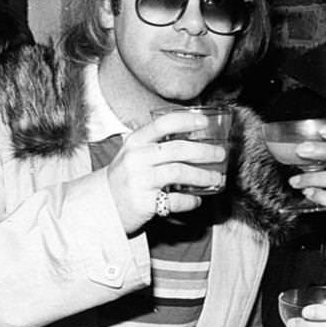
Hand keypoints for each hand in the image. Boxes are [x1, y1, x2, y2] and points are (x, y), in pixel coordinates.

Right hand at [106, 111, 225, 233]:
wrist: (105, 205)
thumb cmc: (128, 175)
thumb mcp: (135, 153)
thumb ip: (156, 142)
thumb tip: (194, 131)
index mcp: (135, 142)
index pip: (163, 124)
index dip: (186, 121)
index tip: (205, 123)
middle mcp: (136, 158)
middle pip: (177, 149)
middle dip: (204, 151)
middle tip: (220, 154)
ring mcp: (139, 181)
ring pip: (179, 173)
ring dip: (203, 176)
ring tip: (216, 178)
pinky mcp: (144, 202)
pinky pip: (175, 200)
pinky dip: (190, 200)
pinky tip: (197, 199)